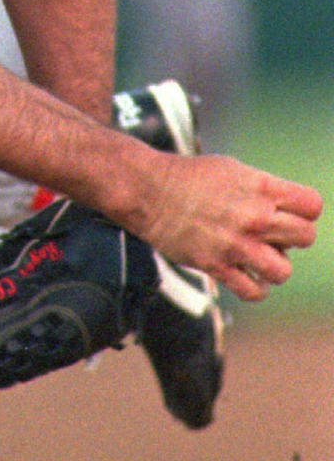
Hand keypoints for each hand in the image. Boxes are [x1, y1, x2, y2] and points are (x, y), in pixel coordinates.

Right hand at [139, 152, 321, 301]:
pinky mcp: (217, 266)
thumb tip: (286, 210)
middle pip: (305, 237)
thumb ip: (263, 188)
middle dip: (292, 237)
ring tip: (258, 256)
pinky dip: (255, 287)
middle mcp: (253, 216)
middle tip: (272, 234)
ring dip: (273, 265)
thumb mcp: (232, 169)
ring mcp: (236, 244)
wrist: (149, 191)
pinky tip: (247, 274)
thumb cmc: (189, 177)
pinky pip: (254, 291)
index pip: (312, 205)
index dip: (303, 210)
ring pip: (283, 271)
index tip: (288, 211)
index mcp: (259, 187)